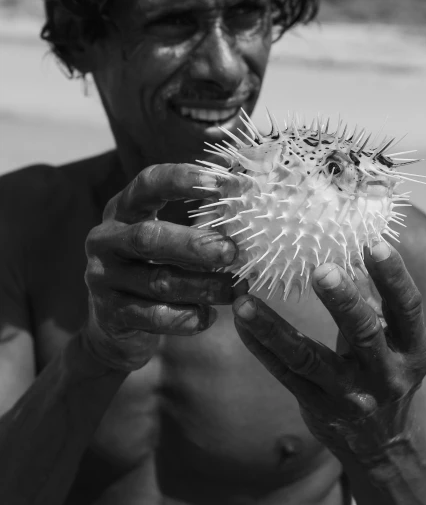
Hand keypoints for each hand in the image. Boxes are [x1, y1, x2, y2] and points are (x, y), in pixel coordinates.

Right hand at [83, 164, 237, 371]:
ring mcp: (102, 277)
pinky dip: (185, 318)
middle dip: (194, 244)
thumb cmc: (154, 264)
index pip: (147, 184)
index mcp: (122, 209)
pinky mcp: (109, 314)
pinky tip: (208, 316)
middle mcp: (105, 239)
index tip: (220, 183)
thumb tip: (243, 181)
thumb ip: (198, 211)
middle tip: (231, 251)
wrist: (114, 324)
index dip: (181, 180)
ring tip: (233, 289)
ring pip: (156, 281)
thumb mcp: (167, 233)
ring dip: (201, 286)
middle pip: (148, 237)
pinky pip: (152, 316)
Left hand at [232, 241, 425, 462]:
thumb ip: (376, 303)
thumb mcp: (397, 342)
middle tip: (322, 270)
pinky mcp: (318, 407)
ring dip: (273, 327)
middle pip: (365, 334)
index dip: (394, 276)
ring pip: (308, 359)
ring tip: (245, 302)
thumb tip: (347, 247)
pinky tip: (241, 321)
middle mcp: (386, 374)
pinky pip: (284, 373)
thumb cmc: (386, 371)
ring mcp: (350, 396)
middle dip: (343, 301)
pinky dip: (260, 345)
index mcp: (412, 349)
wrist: (387, 447)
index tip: (376, 244)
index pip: (408, 308)